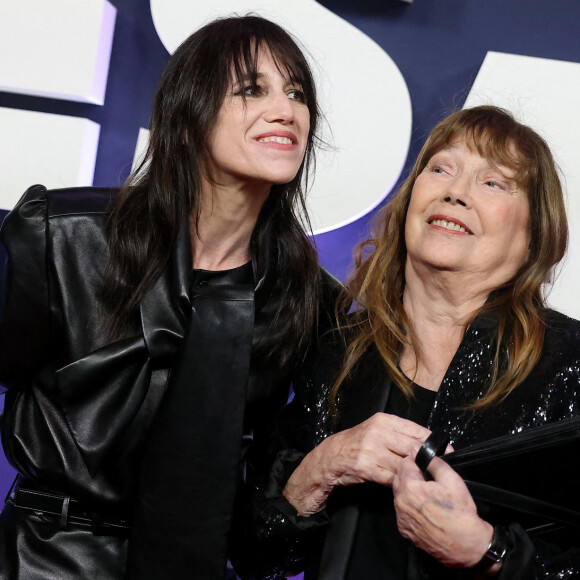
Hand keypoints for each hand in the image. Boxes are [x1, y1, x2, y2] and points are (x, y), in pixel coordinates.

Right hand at [284, 412, 431, 515]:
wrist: (332, 456)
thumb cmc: (358, 443)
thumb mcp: (377, 431)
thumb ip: (399, 435)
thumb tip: (428, 444)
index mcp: (384, 420)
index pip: (415, 430)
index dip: (433, 442)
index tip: (448, 451)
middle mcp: (378, 432)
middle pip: (413, 447)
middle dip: (428, 460)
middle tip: (440, 469)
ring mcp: (371, 449)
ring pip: (404, 464)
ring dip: (415, 474)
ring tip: (425, 479)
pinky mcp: (366, 467)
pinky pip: (391, 477)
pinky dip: (401, 482)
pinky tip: (406, 485)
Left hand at [393, 454, 492, 568]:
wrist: (467, 546)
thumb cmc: (461, 513)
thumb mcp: (453, 480)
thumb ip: (433, 462)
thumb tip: (418, 451)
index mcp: (410, 488)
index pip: (403, 463)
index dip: (414, 461)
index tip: (424, 466)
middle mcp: (401, 503)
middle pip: (398, 478)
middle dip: (410, 475)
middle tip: (428, 481)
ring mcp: (401, 518)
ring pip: (399, 494)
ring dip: (408, 491)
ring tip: (427, 497)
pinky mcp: (404, 530)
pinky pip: (401, 511)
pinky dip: (409, 507)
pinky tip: (424, 510)